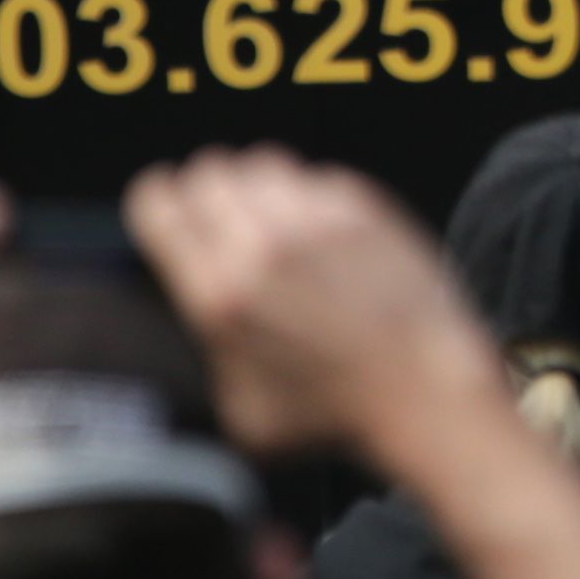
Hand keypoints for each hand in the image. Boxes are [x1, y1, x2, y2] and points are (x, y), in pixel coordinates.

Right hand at [124, 147, 487, 457]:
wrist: (423, 391)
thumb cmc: (334, 416)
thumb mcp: (239, 411)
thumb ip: (206, 356)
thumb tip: (199, 326)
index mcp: (217, 292)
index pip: (157, 204)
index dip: (156, 203)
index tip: (164, 210)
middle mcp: (262, 244)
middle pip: (208, 172)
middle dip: (205, 191)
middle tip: (217, 217)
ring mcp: (316, 218)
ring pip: (261, 163)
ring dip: (256, 186)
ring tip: (267, 218)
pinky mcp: (364, 207)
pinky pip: (317, 177)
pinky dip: (310, 195)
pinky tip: (320, 231)